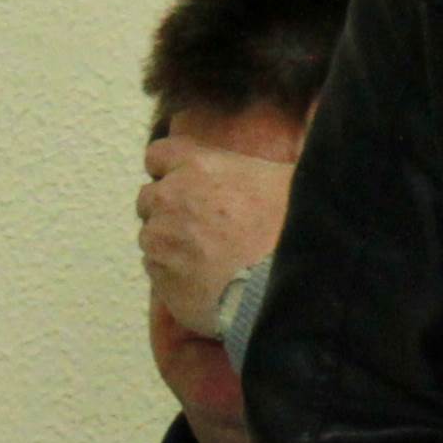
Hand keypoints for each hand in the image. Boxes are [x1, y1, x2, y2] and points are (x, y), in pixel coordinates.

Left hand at [138, 139, 295, 338]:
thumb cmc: (292, 229)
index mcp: (197, 167)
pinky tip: (207, 283)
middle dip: (170, 210)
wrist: (287, 287)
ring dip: (172, 246)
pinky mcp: (161, 281)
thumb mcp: (288, 178)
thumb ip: (260, 171)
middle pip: (149, 199)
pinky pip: (159, 275)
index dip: (171, 169)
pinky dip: (176, 277)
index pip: (158, 155)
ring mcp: (161, 242)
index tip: (186, 182)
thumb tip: (272, 168)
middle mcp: (169, 199)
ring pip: (152, 239)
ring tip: (209, 261)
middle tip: (204, 227)